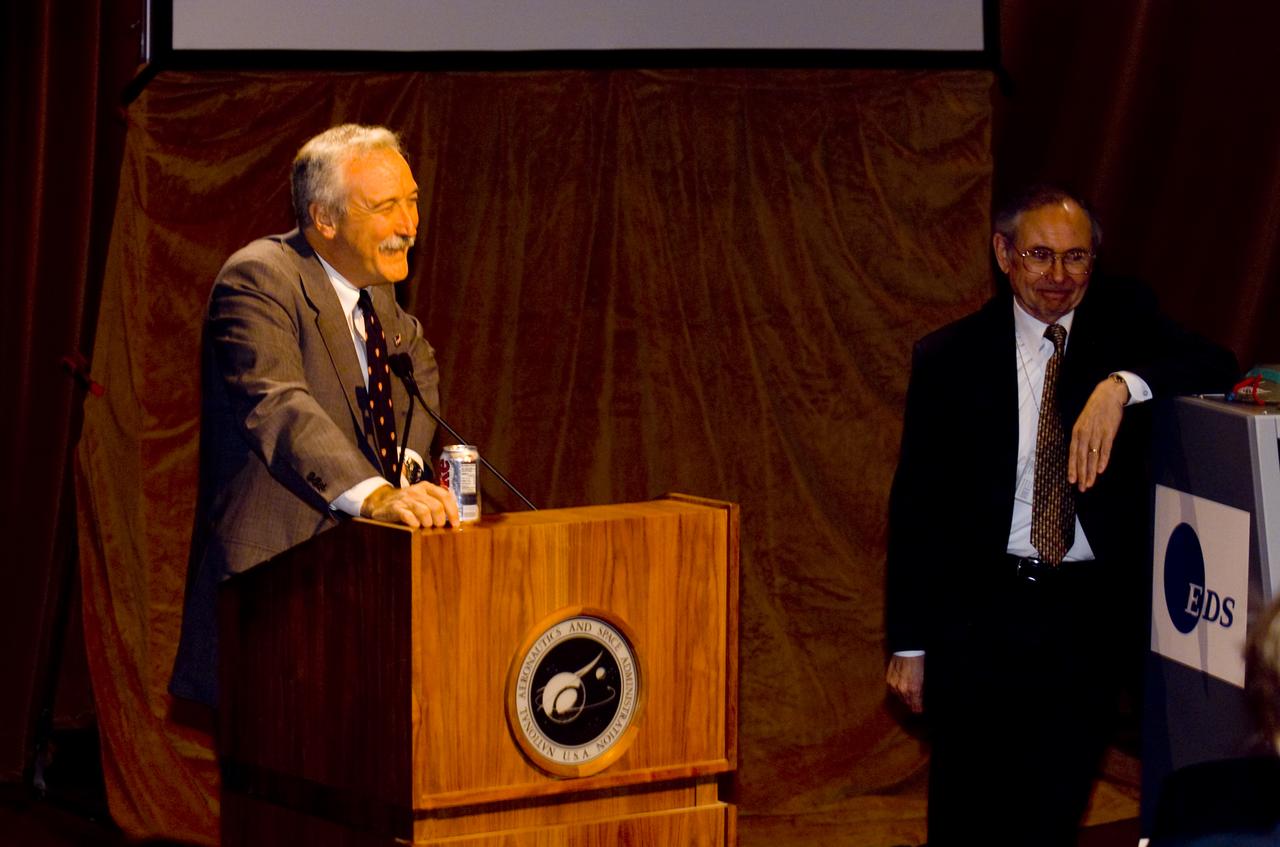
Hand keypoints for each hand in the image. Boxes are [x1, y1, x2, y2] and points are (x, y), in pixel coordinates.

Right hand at [360, 481, 459, 528]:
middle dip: (440, 519)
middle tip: (437, 526)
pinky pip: (408, 516)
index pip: (445, 496)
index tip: (456, 524)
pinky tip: (415, 526)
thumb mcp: (422, 498)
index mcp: (426, 487)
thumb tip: (454, 519)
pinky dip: (414, 523)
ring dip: (428, 522)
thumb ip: (437, 503)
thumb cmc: (408, 503)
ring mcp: (405, 499)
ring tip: (426, 526)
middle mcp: (417, 491)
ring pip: (424, 511)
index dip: (453, 511)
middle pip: (436, 506)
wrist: (382, 502)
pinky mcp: (395, 508)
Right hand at [886, 654, 924, 713]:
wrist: (907, 650)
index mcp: (914, 688)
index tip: (919, 711)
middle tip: (914, 708)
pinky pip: (893, 690)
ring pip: (899, 697)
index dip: (918, 708)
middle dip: (911, 705)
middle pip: (907, 701)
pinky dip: (897, 692)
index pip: (915, 703)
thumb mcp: (922, 678)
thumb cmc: (918, 662)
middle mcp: (903, 688)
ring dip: (904, 699)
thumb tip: (919, 700)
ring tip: (908, 701)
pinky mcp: (889, 679)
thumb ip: (920, 691)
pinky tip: (901, 692)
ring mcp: (894, 684)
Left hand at [1068, 377, 1128, 491]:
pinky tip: (1101, 469)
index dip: (1072, 467)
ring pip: (1092, 456)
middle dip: (1081, 474)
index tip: (1072, 480)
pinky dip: (1103, 459)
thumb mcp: (1083, 423)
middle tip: (1082, 487)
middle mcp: (1085, 433)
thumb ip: (1082, 438)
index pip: (1073, 453)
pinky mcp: (1109, 431)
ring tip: (1090, 483)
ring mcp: (1097, 433)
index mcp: (1077, 432)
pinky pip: (1105, 448)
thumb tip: (1080, 454)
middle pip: (1082, 457)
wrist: (1108, 395)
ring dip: (1091, 471)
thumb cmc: (1095, 410)